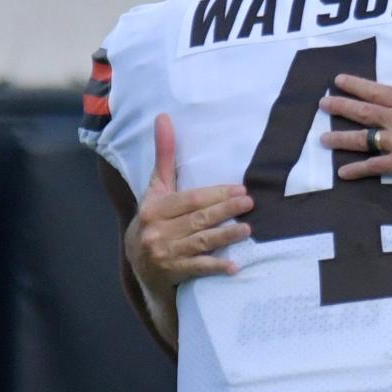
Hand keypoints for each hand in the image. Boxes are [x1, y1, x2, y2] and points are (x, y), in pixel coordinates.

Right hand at [124, 113, 252, 290]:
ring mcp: (164, 253)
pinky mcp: (172, 273)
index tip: (240, 190)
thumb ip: (164, 157)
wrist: (141, 269)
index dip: (216, 194)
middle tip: (249, 204)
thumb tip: (164, 117)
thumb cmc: (154, 222)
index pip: (190, 199)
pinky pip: (197, 268)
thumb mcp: (156, 191)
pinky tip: (234, 266)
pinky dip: (215, 267)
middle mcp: (156, 230)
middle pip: (197, 218)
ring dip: (225, 236)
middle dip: (225, 210)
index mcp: (154, 208)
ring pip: (200, 242)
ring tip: (247, 229)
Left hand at [319, 37, 391, 189]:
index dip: (356, 85)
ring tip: (323, 139)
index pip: (378, 91)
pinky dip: (358, 170)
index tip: (338, 81)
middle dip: (340, 107)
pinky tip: (343, 172)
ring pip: (364, 140)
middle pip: (364, 113)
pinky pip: (376, 167)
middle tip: (322, 104)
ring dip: (341, 139)